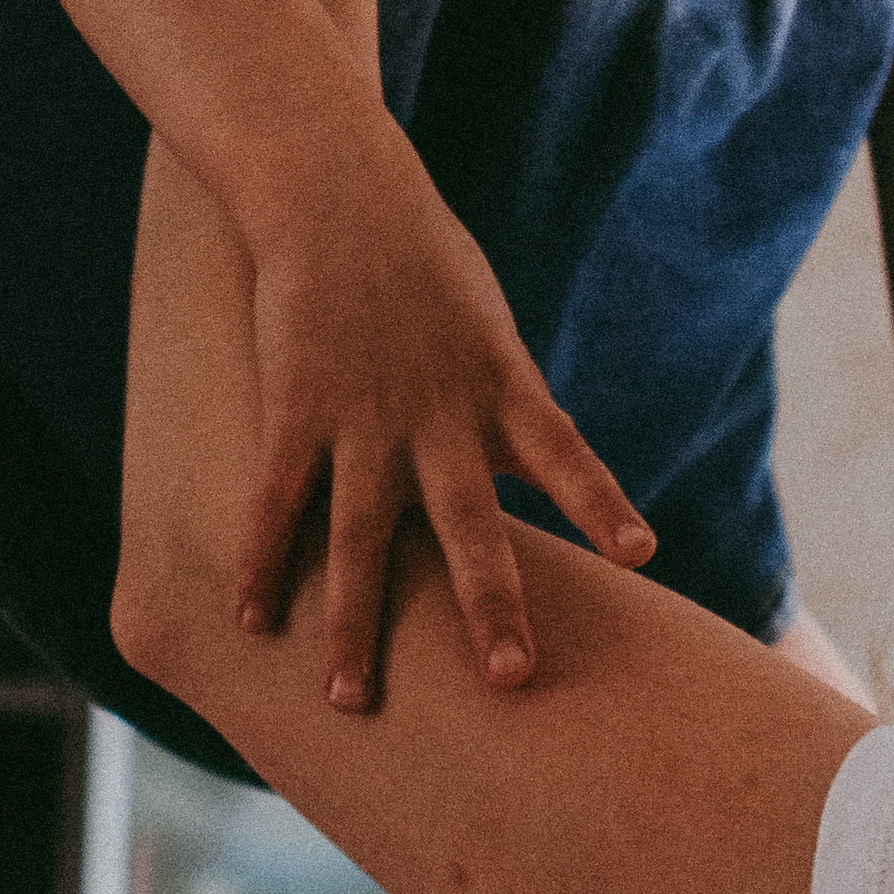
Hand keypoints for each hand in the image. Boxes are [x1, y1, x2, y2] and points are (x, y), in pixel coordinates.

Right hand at [228, 145, 655, 707]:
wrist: (335, 191)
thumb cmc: (421, 258)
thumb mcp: (486, 325)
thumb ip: (507, 403)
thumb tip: (538, 468)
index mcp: (499, 383)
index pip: (566, 451)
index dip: (601, 502)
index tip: (641, 551)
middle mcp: (438, 411)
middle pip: (470, 522)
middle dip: (491, 601)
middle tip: (513, 677)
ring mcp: (364, 414)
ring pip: (360, 538)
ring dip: (355, 625)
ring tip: (348, 702)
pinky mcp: (296, 406)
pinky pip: (278, 502)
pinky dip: (263, 564)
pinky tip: (252, 624)